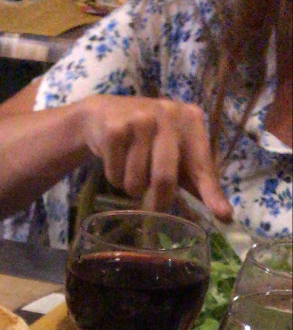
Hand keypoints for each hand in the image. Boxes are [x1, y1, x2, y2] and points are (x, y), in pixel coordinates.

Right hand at [79, 95, 232, 220]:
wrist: (105, 114)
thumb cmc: (148, 139)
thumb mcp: (177, 152)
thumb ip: (197, 179)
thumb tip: (224, 215)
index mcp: (191, 120)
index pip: (202, 165)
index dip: (211, 193)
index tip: (223, 215)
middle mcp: (169, 115)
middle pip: (164, 178)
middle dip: (159, 201)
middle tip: (156, 207)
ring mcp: (140, 120)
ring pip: (136, 181)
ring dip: (132, 187)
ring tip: (131, 170)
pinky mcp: (115, 129)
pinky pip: (116, 175)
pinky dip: (114, 178)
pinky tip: (116, 161)